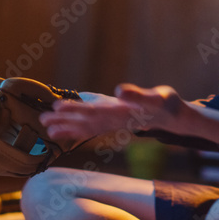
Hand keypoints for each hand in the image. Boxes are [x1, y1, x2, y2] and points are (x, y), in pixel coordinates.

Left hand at [39, 84, 187, 140]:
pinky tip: (64, 128)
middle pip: (85, 122)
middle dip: (64, 120)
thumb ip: (138, 94)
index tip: (57, 107)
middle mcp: (115, 122)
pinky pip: (92, 128)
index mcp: (122, 114)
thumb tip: (119, 90)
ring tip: (46, 127)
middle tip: (42, 119)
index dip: (75, 110)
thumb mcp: (157, 96)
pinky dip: (76, 129)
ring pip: (86, 127)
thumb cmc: (167, 104)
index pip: (94, 112)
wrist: (175, 118)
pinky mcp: (114, 123)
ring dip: (66, 127)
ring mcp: (114, 124)